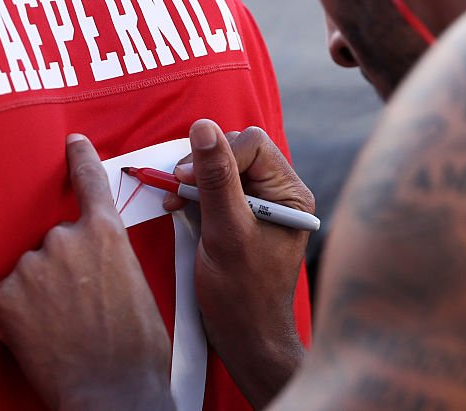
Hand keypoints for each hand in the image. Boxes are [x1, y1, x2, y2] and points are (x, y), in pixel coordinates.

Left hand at [0, 135, 174, 410]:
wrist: (112, 390)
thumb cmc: (136, 347)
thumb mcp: (136, 283)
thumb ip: (110, 256)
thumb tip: (94, 258)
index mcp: (107, 233)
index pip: (90, 181)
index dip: (79, 159)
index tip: (71, 142)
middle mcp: (67, 238)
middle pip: (56, 239)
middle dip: (62, 266)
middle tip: (80, 306)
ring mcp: (33, 265)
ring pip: (31, 268)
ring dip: (40, 289)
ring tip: (62, 326)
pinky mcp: (6, 295)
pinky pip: (9, 294)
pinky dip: (19, 312)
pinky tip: (42, 335)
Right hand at [168, 120, 313, 407]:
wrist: (244, 339)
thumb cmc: (242, 294)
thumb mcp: (226, 232)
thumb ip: (215, 179)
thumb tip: (203, 126)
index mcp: (290, 193)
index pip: (252, 144)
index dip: (217, 154)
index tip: (186, 179)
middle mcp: (278, 193)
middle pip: (236, 150)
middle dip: (202, 165)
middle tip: (177, 189)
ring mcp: (257, 205)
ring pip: (221, 167)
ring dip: (193, 178)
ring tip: (174, 200)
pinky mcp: (237, 216)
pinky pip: (213, 188)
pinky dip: (192, 193)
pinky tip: (176, 207)